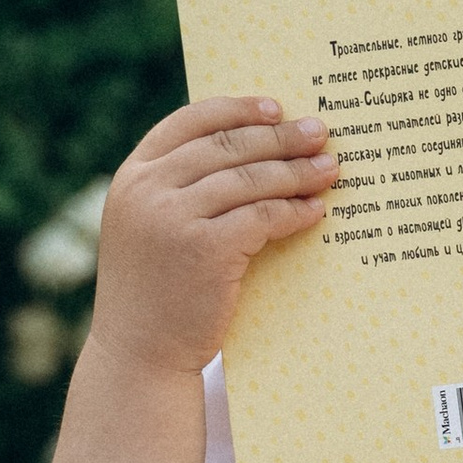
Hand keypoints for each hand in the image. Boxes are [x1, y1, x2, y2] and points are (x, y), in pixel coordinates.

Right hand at [87, 95, 335, 378]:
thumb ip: (180, 188)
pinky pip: (263, 217)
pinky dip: (294, 211)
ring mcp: (172, 218)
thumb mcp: (149, 228)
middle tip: (320, 134)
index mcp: (132, 176)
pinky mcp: (204, 249)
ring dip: (296, 172)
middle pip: (228, 146)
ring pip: (250, 179)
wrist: (139, 354)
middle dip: (280, 137)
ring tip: (330, 170)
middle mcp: (147, 190)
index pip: (189, 122)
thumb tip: (252, 151)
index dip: (236, 110)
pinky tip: (316, 211)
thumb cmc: (155, 292)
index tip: (275, 107)